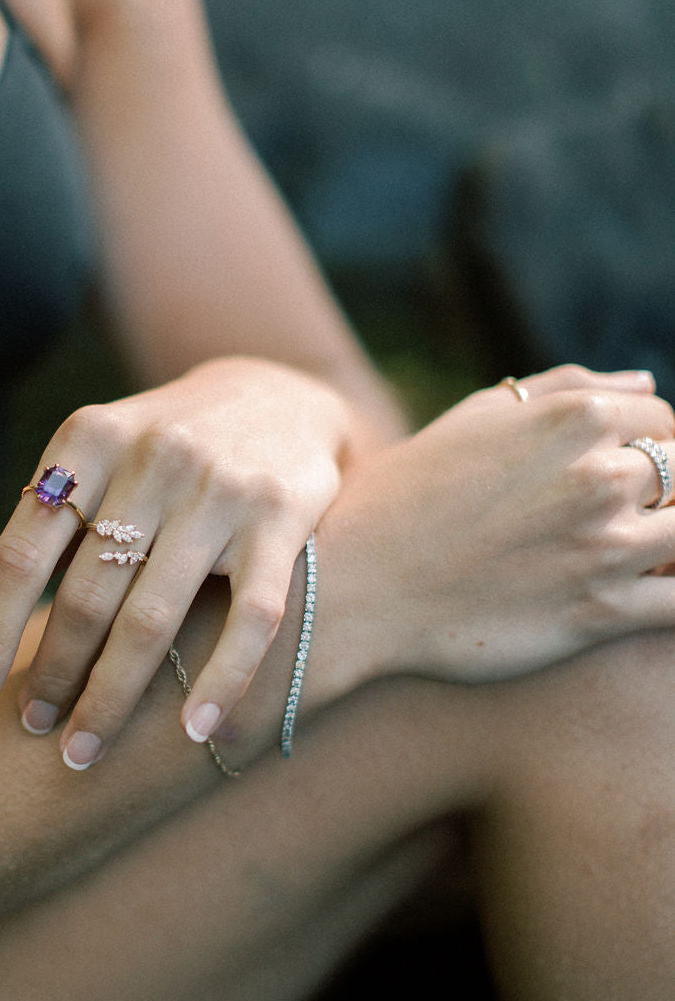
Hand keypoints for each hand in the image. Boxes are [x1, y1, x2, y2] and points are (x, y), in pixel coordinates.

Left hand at [0, 357, 356, 764]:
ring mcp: (221, 488)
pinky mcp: (282, 517)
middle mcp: (153, 458)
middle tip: (35, 733)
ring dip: (113, 696)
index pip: (19, 556)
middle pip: (84, 595)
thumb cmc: (161, 453)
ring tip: (85, 748)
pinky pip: (250, 618)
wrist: (279, 396)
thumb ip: (31, 537)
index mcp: (89, 442)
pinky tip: (195, 733)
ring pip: (154, 616)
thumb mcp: (90, 470)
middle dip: (52, 676)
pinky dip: (221, 682)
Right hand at [311, 365, 674, 694]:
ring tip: (625, 554)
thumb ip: (565, 388)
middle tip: (610, 518)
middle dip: (662, 494)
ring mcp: (606, 547)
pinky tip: (645, 592)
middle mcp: (599, 476)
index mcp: (574, 418)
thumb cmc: (407, 495)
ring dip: (669, 539)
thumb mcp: (476, 418)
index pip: (664, 422)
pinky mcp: (603, 614)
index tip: (617, 475)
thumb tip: (647, 386)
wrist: (356, 586)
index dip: (647, 449)